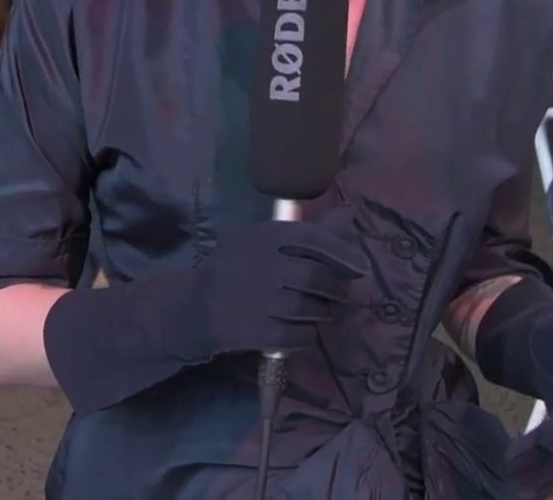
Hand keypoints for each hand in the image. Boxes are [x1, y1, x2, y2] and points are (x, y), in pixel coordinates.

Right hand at [174, 218, 364, 360]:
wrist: (193, 308)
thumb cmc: (236, 268)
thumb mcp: (263, 241)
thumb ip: (308, 231)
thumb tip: (348, 216)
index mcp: (262, 237)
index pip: (311, 237)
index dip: (341, 252)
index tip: (359, 266)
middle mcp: (261, 266)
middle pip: (316, 277)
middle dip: (336, 288)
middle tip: (338, 294)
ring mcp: (258, 302)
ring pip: (311, 308)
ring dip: (324, 312)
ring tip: (320, 311)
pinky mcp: (258, 333)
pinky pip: (300, 335)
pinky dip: (308, 334)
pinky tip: (302, 329)